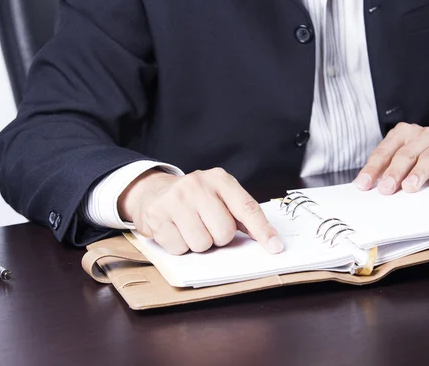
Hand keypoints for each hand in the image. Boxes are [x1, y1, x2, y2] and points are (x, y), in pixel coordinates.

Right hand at [118, 168, 283, 255]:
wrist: (153, 192)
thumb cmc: (195, 199)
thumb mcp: (221, 197)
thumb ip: (243, 214)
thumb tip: (269, 239)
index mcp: (220, 179)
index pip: (247, 207)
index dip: (262, 230)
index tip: (275, 247)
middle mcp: (198, 185)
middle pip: (224, 232)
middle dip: (218, 237)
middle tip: (208, 226)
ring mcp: (175, 199)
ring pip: (202, 244)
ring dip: (198, 244)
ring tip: (190, 228)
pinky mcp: (157, 215)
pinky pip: (179, 248)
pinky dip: (180, 246)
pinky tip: (175, 231)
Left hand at [355, 123, 428, 194]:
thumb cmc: (423, 152)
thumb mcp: (404, 154)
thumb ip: (388, 166)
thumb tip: (368, 185)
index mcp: (402, 134)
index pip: (384, 152)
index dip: (373, 168)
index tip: (363, 184)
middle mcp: (421, 135)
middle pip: (405, 155)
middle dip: (394, 172)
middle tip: (386, 189)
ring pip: (428, 158)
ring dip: (418, 173)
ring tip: (409, 187)